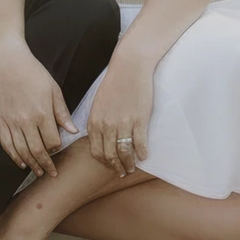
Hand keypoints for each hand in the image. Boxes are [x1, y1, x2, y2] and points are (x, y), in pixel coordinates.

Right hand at [0, 42, 72, 178]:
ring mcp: (12, 122)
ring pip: (22, 151)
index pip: (52, 141)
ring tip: (38, 171)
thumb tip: (73, 131)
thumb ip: (62, 113)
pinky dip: (13, 156)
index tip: (59, 149)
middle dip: (46, 165)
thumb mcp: (54, 90)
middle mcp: (26, 121)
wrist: (9, 63)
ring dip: (31, 164)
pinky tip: (20, 162)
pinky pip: (7, 144)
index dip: (57, 148)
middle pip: (37, 151)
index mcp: (42, 113)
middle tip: (52, 173)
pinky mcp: (1, 121)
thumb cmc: (34, 73)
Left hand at [87, 52, 154, 177]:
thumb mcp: (98, 103)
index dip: (104, 162)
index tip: (110, 166)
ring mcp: (123, 123)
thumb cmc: (114, 83)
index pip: (96, 151)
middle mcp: (107, 125)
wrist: (129, 67)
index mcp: (95, 121)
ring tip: (133, 167)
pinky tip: (144, 156)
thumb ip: (98, 121)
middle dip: (116, 167)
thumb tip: (99, 138)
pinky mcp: (139, 120)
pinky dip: (142, 153)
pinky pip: (140, 143)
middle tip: (123, 172)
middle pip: (110, 155)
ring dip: (129, 164)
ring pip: (125, 153)